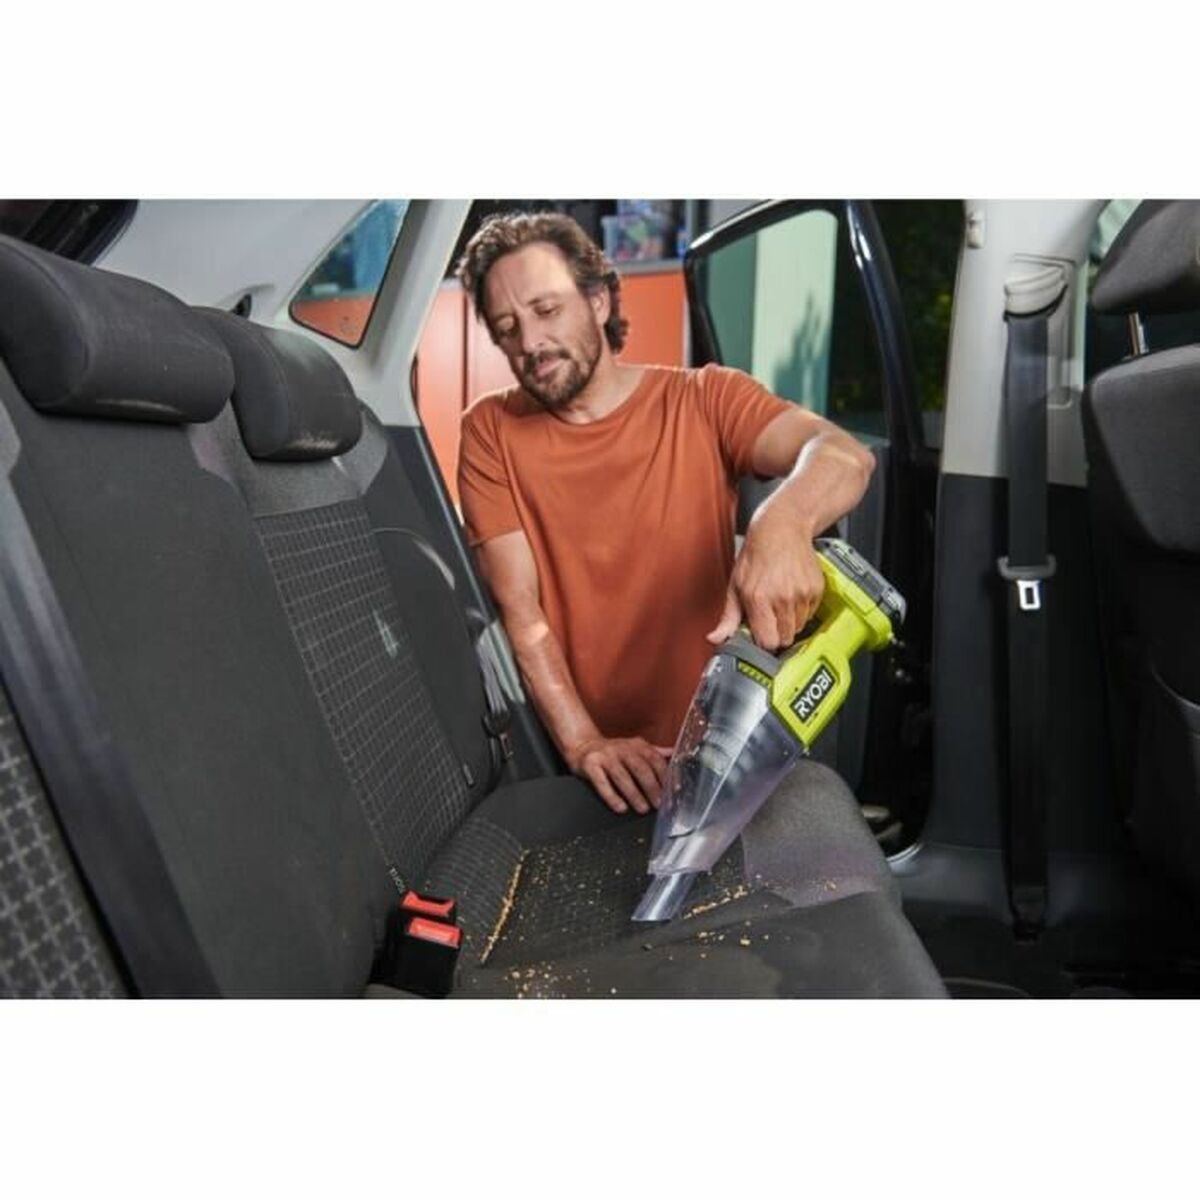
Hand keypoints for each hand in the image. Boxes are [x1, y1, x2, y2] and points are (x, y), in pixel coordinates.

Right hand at [566, 736, 672, 814]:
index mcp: (636, 745)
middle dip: (651, 787)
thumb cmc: (613, 752)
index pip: (655, 759)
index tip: (673, 790)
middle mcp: (621, 748)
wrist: (583, 746)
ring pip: (621, 776)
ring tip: (642, 808)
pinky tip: (620, 807)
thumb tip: (675, 753)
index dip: (665, 775)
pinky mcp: (590, 764)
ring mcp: (605, 756)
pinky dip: (612, 796)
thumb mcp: (635, 748)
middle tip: (659, 804)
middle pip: (640, 768)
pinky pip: (601, 782)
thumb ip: (655, 752)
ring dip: (634, 794)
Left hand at [706, 511, 824, 652]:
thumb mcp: (735, 585)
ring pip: (799, 627)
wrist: (782, 529)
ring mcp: (802, 594)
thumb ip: (728, 617)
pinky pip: (810, 614)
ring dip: (789, 622)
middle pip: (785, 638)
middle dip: (776, 633)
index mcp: (758, 598)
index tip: (760, 636)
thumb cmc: (756, 555)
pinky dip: (802, 610)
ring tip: (780, 602)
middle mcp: (782, 598)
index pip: (768, 642)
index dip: (763, 643)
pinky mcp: (816, 589)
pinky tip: (792, 594)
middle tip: (769, 617)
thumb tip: (715, 639)